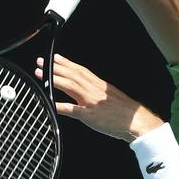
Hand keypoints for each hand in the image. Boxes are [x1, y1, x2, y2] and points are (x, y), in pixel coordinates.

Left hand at [35, 54, 163, 141]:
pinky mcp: (90, 115)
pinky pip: (72, 109)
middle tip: (41, 62)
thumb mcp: (112, 95)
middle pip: (72, 75)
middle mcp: (94, 90)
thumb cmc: (127, 112)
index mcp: (100, 85)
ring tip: (41, 75)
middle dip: (55, 67)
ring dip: (54, 79)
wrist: (137, 121)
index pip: (80, 70)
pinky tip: (50, 103)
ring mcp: (91, 102)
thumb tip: (88, 89)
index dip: (66, 63)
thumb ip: (99, 91)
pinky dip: (60, 105)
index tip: (55, 58)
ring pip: (70, 86)